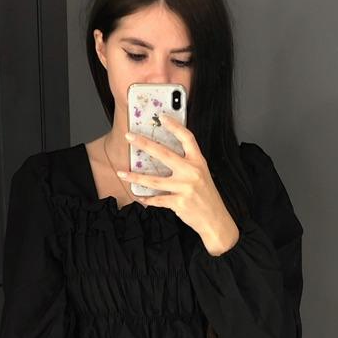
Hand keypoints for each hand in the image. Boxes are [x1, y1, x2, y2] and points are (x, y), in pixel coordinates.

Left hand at [118, 113, 240, 255]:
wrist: (216, 221)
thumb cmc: (207, 197)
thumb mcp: (202, 175)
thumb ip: (187, 164)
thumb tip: (162, 154)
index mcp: (199, 162)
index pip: (187, 138)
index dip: (175, 126)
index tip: (162, 117)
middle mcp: (192, 172)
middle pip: (164, 153)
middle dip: (144, 143)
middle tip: (129, 136)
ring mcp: (185, 188)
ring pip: (154, 180)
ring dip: (135, 176)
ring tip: (121, 172)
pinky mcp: (179, 203)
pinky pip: (157, 199)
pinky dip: (147, 198)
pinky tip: (139, 196)